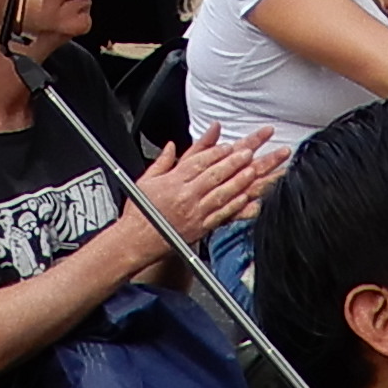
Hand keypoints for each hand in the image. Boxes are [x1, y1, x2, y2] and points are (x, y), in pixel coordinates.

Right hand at [132, 131, 275, 248]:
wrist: (136, 241)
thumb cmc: (139, 213)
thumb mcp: (145, 180)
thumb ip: (162, 162)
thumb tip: (171, 147)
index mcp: (173, 182)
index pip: (199, 162)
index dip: (215, 153)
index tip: (228, 146)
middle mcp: (185, 196)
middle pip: (214, 175)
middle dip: (233, 162)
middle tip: (247, 153)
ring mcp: (194, 212)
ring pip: (221, 193)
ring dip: (238, 181)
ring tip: (252, 171)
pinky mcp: (200, 227)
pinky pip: (221, 214)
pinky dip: (234, 205)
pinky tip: (245, 197)